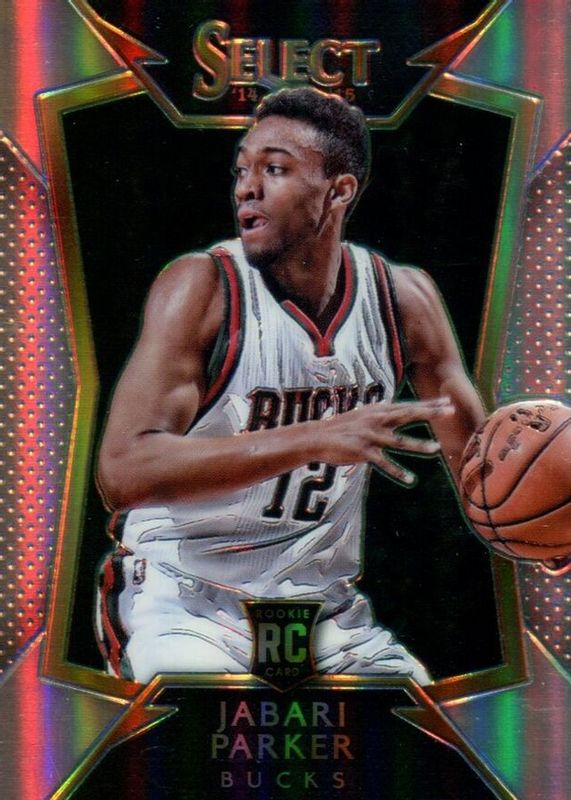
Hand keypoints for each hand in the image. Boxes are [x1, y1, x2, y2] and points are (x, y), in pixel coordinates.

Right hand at [317, 397, 453, 484]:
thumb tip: (392, 410)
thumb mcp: (362, 416)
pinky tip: (410, 479)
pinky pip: (384, 463)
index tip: (447, 401)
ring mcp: (370, 436)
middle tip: (451, 410)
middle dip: (430, 413)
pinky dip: (397, 472)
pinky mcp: (363, 451)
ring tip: (437, 448)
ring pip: (399, 441)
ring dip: (419, 445)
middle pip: (408, 416)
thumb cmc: (341, 428)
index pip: (408, 406)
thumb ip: (379, 414)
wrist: (317, 437)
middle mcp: (376, 420)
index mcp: (378, 411)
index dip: (428, 404)